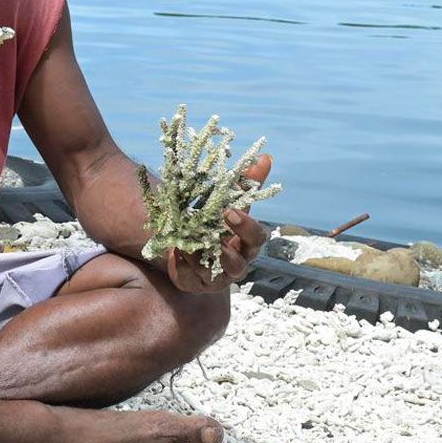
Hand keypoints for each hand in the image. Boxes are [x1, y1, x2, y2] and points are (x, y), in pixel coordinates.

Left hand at [163, 153, 273, 293]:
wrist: (192, 251)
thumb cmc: (216, 225)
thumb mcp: (228, 204)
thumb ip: (246, 184)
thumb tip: (265, 157)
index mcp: (247, 245)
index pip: (257, 239)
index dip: (246, 226)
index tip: (229, 210)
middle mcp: (235, 266)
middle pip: (238, 264)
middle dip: (225, 251)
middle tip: (208, 233)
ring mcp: (216, 280)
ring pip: (209, 270)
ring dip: (197, 254)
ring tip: (185, 240)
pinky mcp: (195, 285)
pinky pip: (189, 278)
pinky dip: (182, 263)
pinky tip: (176, 251)